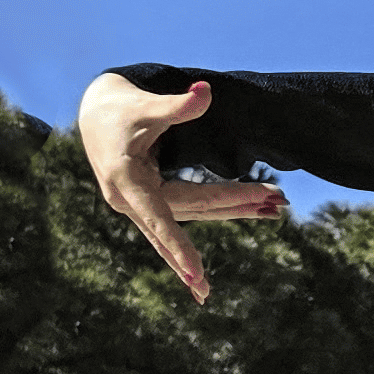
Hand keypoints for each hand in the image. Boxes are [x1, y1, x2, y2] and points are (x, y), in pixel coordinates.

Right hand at [79, 72, 289, 306]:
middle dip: (236, 206)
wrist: (95, 115)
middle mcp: (130, 201)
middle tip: (277, 202)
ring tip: (273, 212)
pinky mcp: (149, 207)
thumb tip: (206, 92)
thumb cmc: (119, 110)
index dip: (179, 246)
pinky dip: (201, 240)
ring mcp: (139, 208)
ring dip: (234, 213)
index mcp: (126, 180)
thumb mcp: (145, 106)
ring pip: (193, 216)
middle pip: (192, 209)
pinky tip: (205, 280)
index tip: (197, 275)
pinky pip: (180, 226)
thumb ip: (175, 106)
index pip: (160, 217)